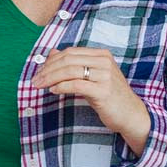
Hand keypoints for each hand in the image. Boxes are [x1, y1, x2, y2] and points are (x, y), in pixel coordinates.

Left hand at [32, 47, 150, 153]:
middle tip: (35, 80)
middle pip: (69, 60)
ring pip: (70, 71)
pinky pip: (77, 85)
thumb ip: (73, 65)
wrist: (130, 114)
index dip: (52, 60)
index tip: (39, 71)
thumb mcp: (91, 77)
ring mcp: (105, 76)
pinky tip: (53, 91)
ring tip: (40, 85)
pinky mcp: (103, 91)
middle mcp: (105, 62)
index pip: (71, 52)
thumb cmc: (109, 96)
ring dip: (51, 78)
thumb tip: (51, 52)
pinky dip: (62, 87)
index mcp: (102, 55)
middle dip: (48, 69)